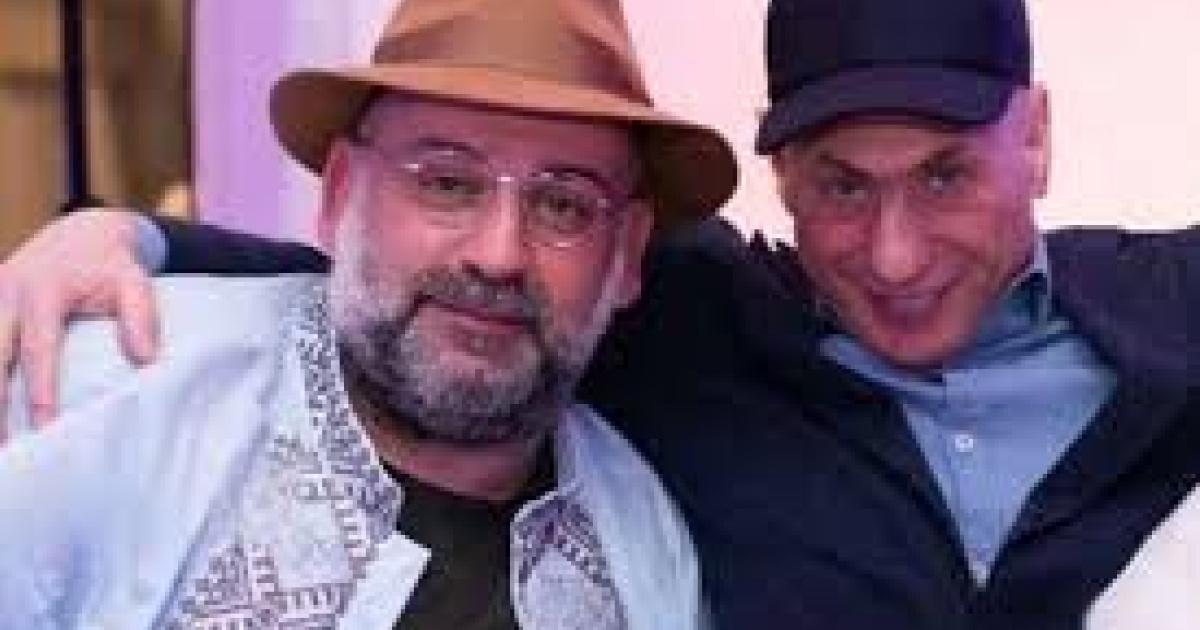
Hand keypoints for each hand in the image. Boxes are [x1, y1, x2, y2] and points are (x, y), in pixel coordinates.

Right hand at [0, 209, 159, 438]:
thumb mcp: (135, 281)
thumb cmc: (111, 264)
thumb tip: (145, 360)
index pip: (39, 350)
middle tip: (4, 447)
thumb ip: (141, 317)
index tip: (46, 428)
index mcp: (44, 291)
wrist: (83, 232)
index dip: (41, 392)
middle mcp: (7, 293)